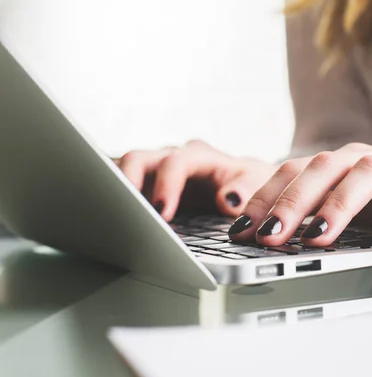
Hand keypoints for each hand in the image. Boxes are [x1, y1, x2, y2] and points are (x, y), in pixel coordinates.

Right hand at [117, 140, 276, 220]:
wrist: (246, 185)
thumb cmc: (250, 182)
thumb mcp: (255, 183)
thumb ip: (245, 189)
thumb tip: (228, 199)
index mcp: (199, 156)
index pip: (176, 163)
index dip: (166, 185)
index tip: (163, 213)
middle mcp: (172, 159)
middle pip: (138, 159)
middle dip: (127, 182)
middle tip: (127, 212)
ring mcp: (156, 172)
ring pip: (123, 171)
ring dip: (115, 191)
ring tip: (111, 217)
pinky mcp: (147, 188)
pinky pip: (124, 188)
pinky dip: (116, 200)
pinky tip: (112, 220)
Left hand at [228, 143, 371, 245]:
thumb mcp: (359, 200)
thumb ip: (323, 208)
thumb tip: (271, 234)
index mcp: (345, 161)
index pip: (296, 171)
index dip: (266, 197)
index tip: (241, 228)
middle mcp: (370, 157)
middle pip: (324, 168)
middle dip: (292, 202)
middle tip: (268, 236)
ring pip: (367, 175)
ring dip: (339, 205)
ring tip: (318, 237)